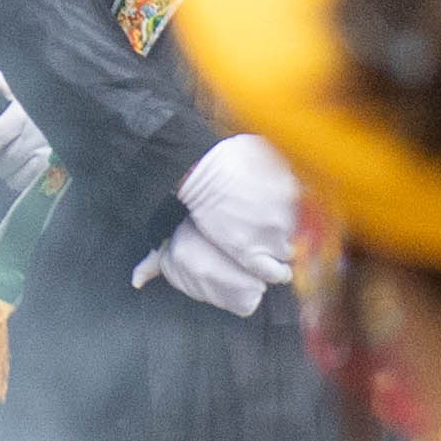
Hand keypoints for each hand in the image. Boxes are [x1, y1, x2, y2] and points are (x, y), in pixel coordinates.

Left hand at [0, 81, 52, 190]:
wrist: (91, 109)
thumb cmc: (52, 96)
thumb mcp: (26, 86)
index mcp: (22, 114)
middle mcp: (34, 136)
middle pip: (3, 162)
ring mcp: (48, 154)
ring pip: (16, 177)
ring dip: (10, 175)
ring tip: (12, 168)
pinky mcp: (60, 169)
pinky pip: (34, 184)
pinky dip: (26, 182)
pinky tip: (26, 174)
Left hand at [142, 135, 299, 314]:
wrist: (204, 159)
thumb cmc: (191, 195)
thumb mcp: (177, 233)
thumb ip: (158, 261)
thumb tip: (135, 282)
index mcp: (245, 253)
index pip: (276, 274)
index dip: (277, 266)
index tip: (274, 258)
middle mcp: (268, 239)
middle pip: (290, 251)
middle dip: (283, 241)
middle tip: (272, 225)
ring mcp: (283, 215)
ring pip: (298, 225)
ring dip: (290, 218)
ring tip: (276, 205)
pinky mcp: (292, 192)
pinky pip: (305, 202)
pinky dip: (299, 197)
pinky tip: (285, 190)